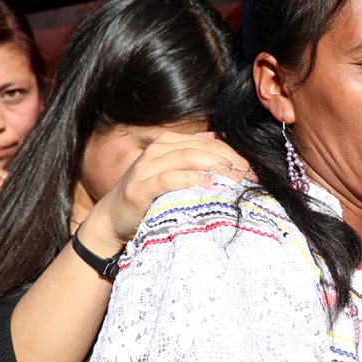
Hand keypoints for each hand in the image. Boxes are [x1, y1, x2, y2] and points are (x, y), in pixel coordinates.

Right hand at [77, 132, 252, 255]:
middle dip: (228, 160)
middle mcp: (156, 151)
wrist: (110, 220)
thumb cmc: (146, 200)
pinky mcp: (140, 187)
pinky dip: (192, 179)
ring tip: (235, 180)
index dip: (232, 153)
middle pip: (201, 148)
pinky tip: (209, 184)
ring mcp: (146, 168)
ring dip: (215, 167)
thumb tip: (217, 141)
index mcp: (166, 144)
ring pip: (187, 157)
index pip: (207, 143)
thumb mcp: (169, 174)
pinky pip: (170, 178)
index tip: (250, 171)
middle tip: (248, 177)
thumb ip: (190, 158)